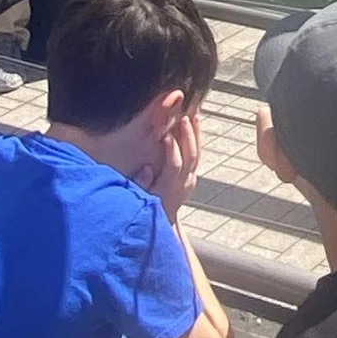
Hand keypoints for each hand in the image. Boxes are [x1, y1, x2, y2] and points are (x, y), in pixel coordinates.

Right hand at [146, 101, 202, 216]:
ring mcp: (190, 179)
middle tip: (183, 118)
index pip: (174, 165)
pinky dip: (196, 138)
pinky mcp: (192, 176)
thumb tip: (147, 169)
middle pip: (190, 157)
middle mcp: (183, 183)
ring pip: (197, 154)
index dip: (171, 149)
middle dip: (187, 136)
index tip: (165, 134)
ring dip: (195, 134)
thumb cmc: (147, 208)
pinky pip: (197, 154)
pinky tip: (195, 123)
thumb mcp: (139, 198)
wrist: (163, 221)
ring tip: (194, 115)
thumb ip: (141, 184)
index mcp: (169, 188)